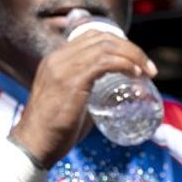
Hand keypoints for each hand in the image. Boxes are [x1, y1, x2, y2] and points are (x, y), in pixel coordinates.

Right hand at [12, 27, 157, 165]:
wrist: (33, 145)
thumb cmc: (54, 131)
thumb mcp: (71, 102)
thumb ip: (89, 94)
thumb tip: (115, 98)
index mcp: (56, 59)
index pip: (92, 36)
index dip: (119, 43)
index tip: (136, 60)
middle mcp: (59, 57)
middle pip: (102, 37)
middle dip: (131, 48)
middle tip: (148, 67)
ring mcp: (64, 67)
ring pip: (106, 47)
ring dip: (133, 56)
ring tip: (148, 71)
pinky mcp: (72, 81)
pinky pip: (105, 62)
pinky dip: (125, 65)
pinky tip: (136, 74)